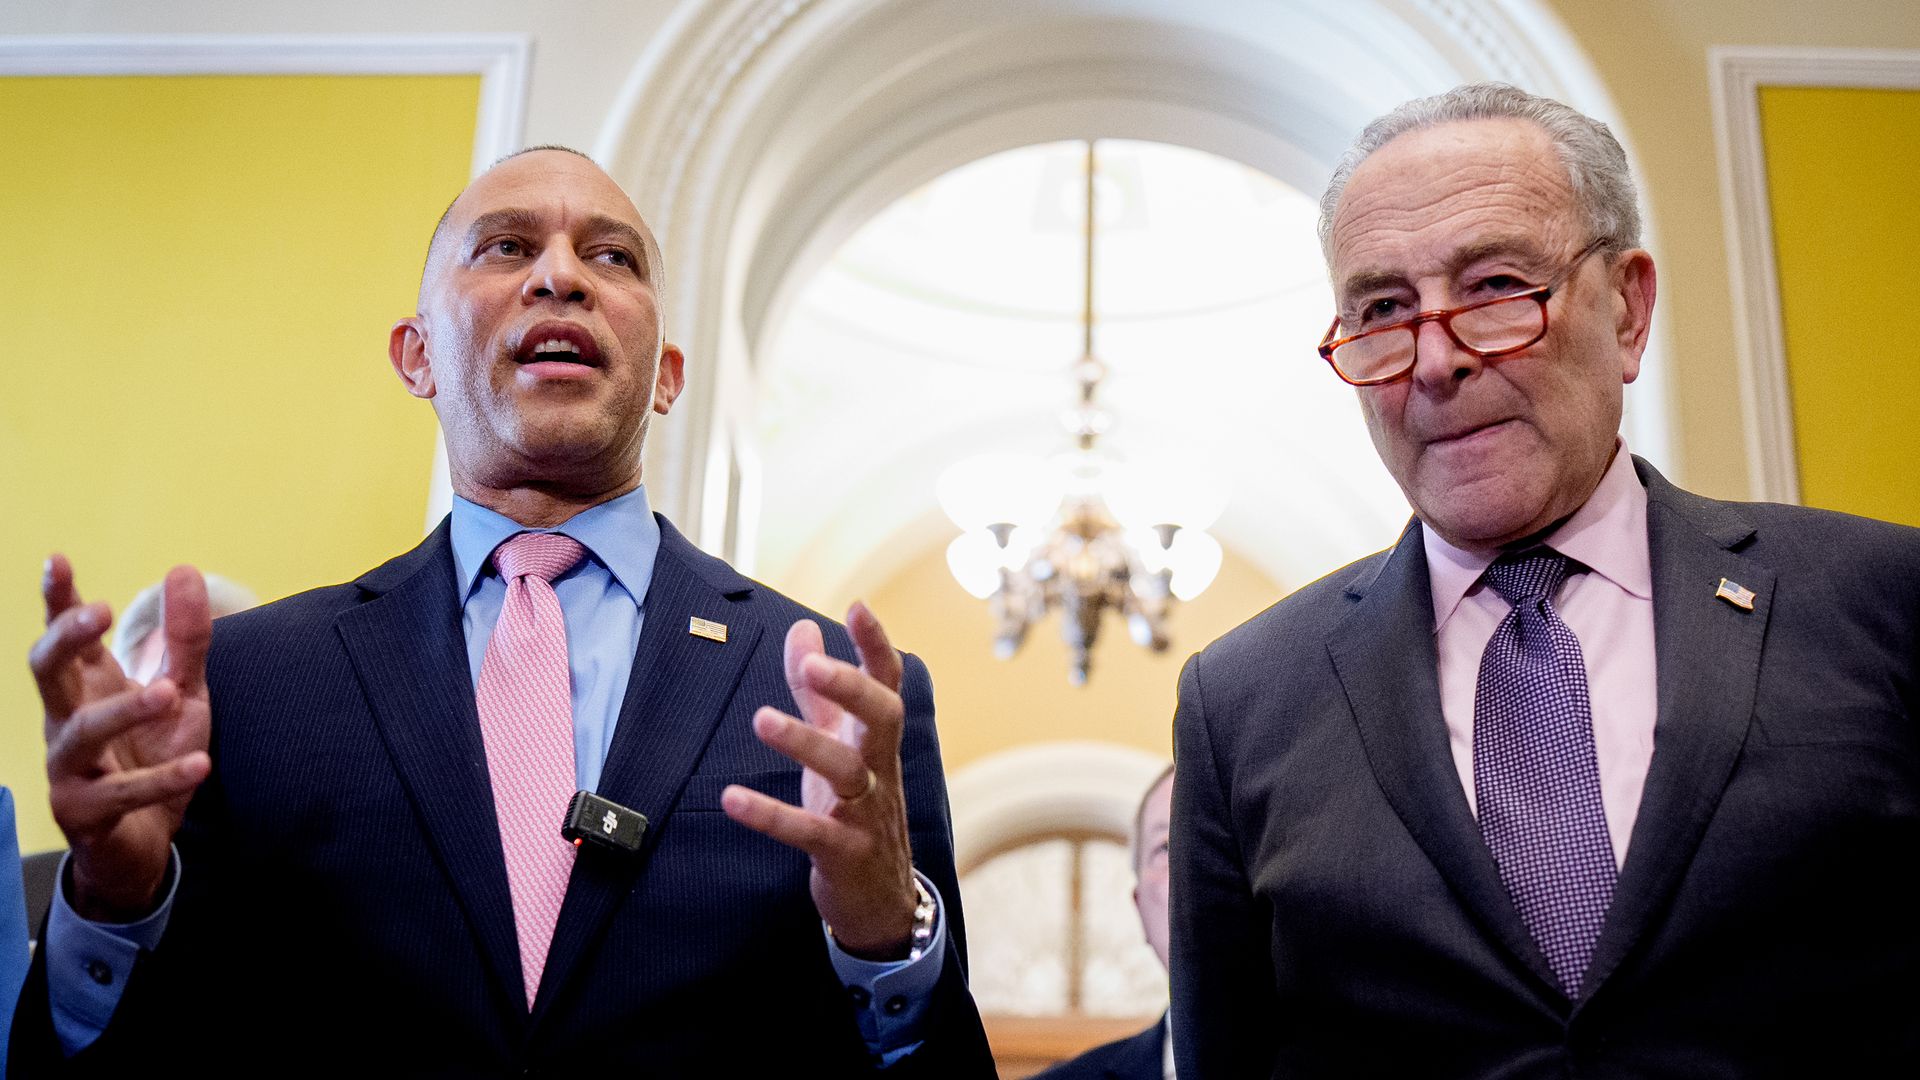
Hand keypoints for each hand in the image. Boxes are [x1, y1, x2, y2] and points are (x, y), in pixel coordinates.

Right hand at [29, 557, 212, 920]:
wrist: (146, 838)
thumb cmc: (155, 752)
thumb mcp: (183, 691)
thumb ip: (185, 639)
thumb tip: (183, 570)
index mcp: (87, 686)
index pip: (64, 637)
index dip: (58, 600)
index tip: (58, 561)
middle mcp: (66, 721)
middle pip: (47, 672)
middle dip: (67, 638)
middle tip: (101, 611)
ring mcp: (68, 767)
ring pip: (82, 732)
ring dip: (124, 709)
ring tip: (169, 692)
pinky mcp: (84, 812)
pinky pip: (120, 794)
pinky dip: (162, 779)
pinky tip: (201, 765)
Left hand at [722, 602, 917, 959]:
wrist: (881, 900)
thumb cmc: (855, 810)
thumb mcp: (837, 744)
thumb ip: (817, 690)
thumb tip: (803, 627)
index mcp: (876, 740)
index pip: (886, 684)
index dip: (875, 646)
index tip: (859, 606)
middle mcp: (879, 770)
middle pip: (881, 719)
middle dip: (852, 689)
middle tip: (816, 666)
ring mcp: (865, 813)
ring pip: (847, 772)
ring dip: (806, 744)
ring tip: (761, 720)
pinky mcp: (843, 853)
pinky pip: (810, 831)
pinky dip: (772, 816)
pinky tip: (732, 799)